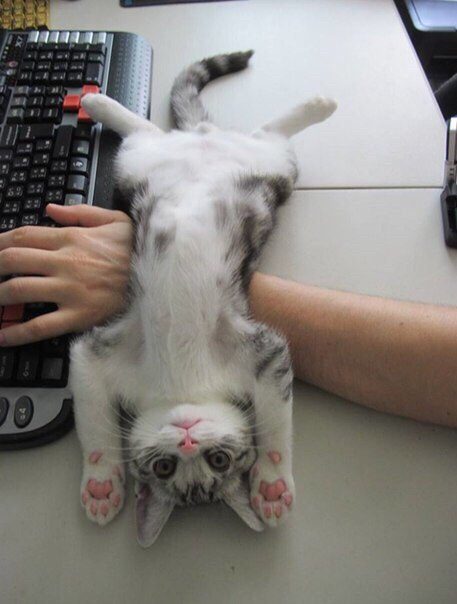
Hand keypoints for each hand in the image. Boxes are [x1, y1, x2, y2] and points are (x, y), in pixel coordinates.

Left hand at [0, 204, 132, 346]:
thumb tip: (49, 209)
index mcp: (71, 238)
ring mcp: (70, 290)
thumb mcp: (114, 220)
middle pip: (12, 260)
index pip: (22, 236)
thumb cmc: (138, 250)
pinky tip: (2, 336)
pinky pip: (41, 326)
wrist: (162, 275)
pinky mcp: (79, 315)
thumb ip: (79, 212)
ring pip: (19, 290)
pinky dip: (17, 332)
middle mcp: (65, 262)